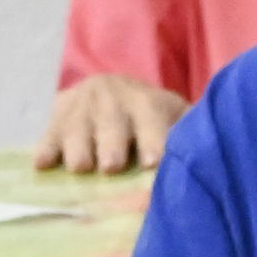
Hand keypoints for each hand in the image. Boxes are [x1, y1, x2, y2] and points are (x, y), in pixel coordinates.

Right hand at [37, 74, 186, 175]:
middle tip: (112, 166)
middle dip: (112, 145)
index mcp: (147, 103)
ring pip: (77, 128)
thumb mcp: (174, 117)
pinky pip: (48, 134)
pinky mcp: (56, 117)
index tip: (153, 163)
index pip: (151, 123)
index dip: (153, 142)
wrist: (109, 89)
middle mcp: (112, 100)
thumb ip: (191, 133)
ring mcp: (81, 108)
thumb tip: (213, 153)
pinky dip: (46, 149)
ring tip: (80, 167)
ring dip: (78, 147)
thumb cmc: (149, 117)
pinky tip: (42, 164)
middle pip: (111, 124)